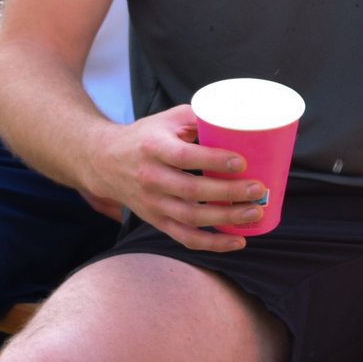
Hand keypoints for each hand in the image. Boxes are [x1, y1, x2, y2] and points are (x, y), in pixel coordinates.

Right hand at [86, 104, 271, 251]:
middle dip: (228, 193)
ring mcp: (153, 203)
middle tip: (257, 189)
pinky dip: (213, 244)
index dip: (214, 160)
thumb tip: (239, 121)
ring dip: (225, 219)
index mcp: (154, 148)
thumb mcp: (168, 119)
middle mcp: (150, 178)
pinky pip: (186, 237)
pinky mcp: (157, 221)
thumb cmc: (146, 137)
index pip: (184, 157)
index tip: (242, 162)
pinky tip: (238, 240)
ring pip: (191, 218)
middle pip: (192, 191)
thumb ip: (200, 118)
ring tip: (254, 212)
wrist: (105, 162)